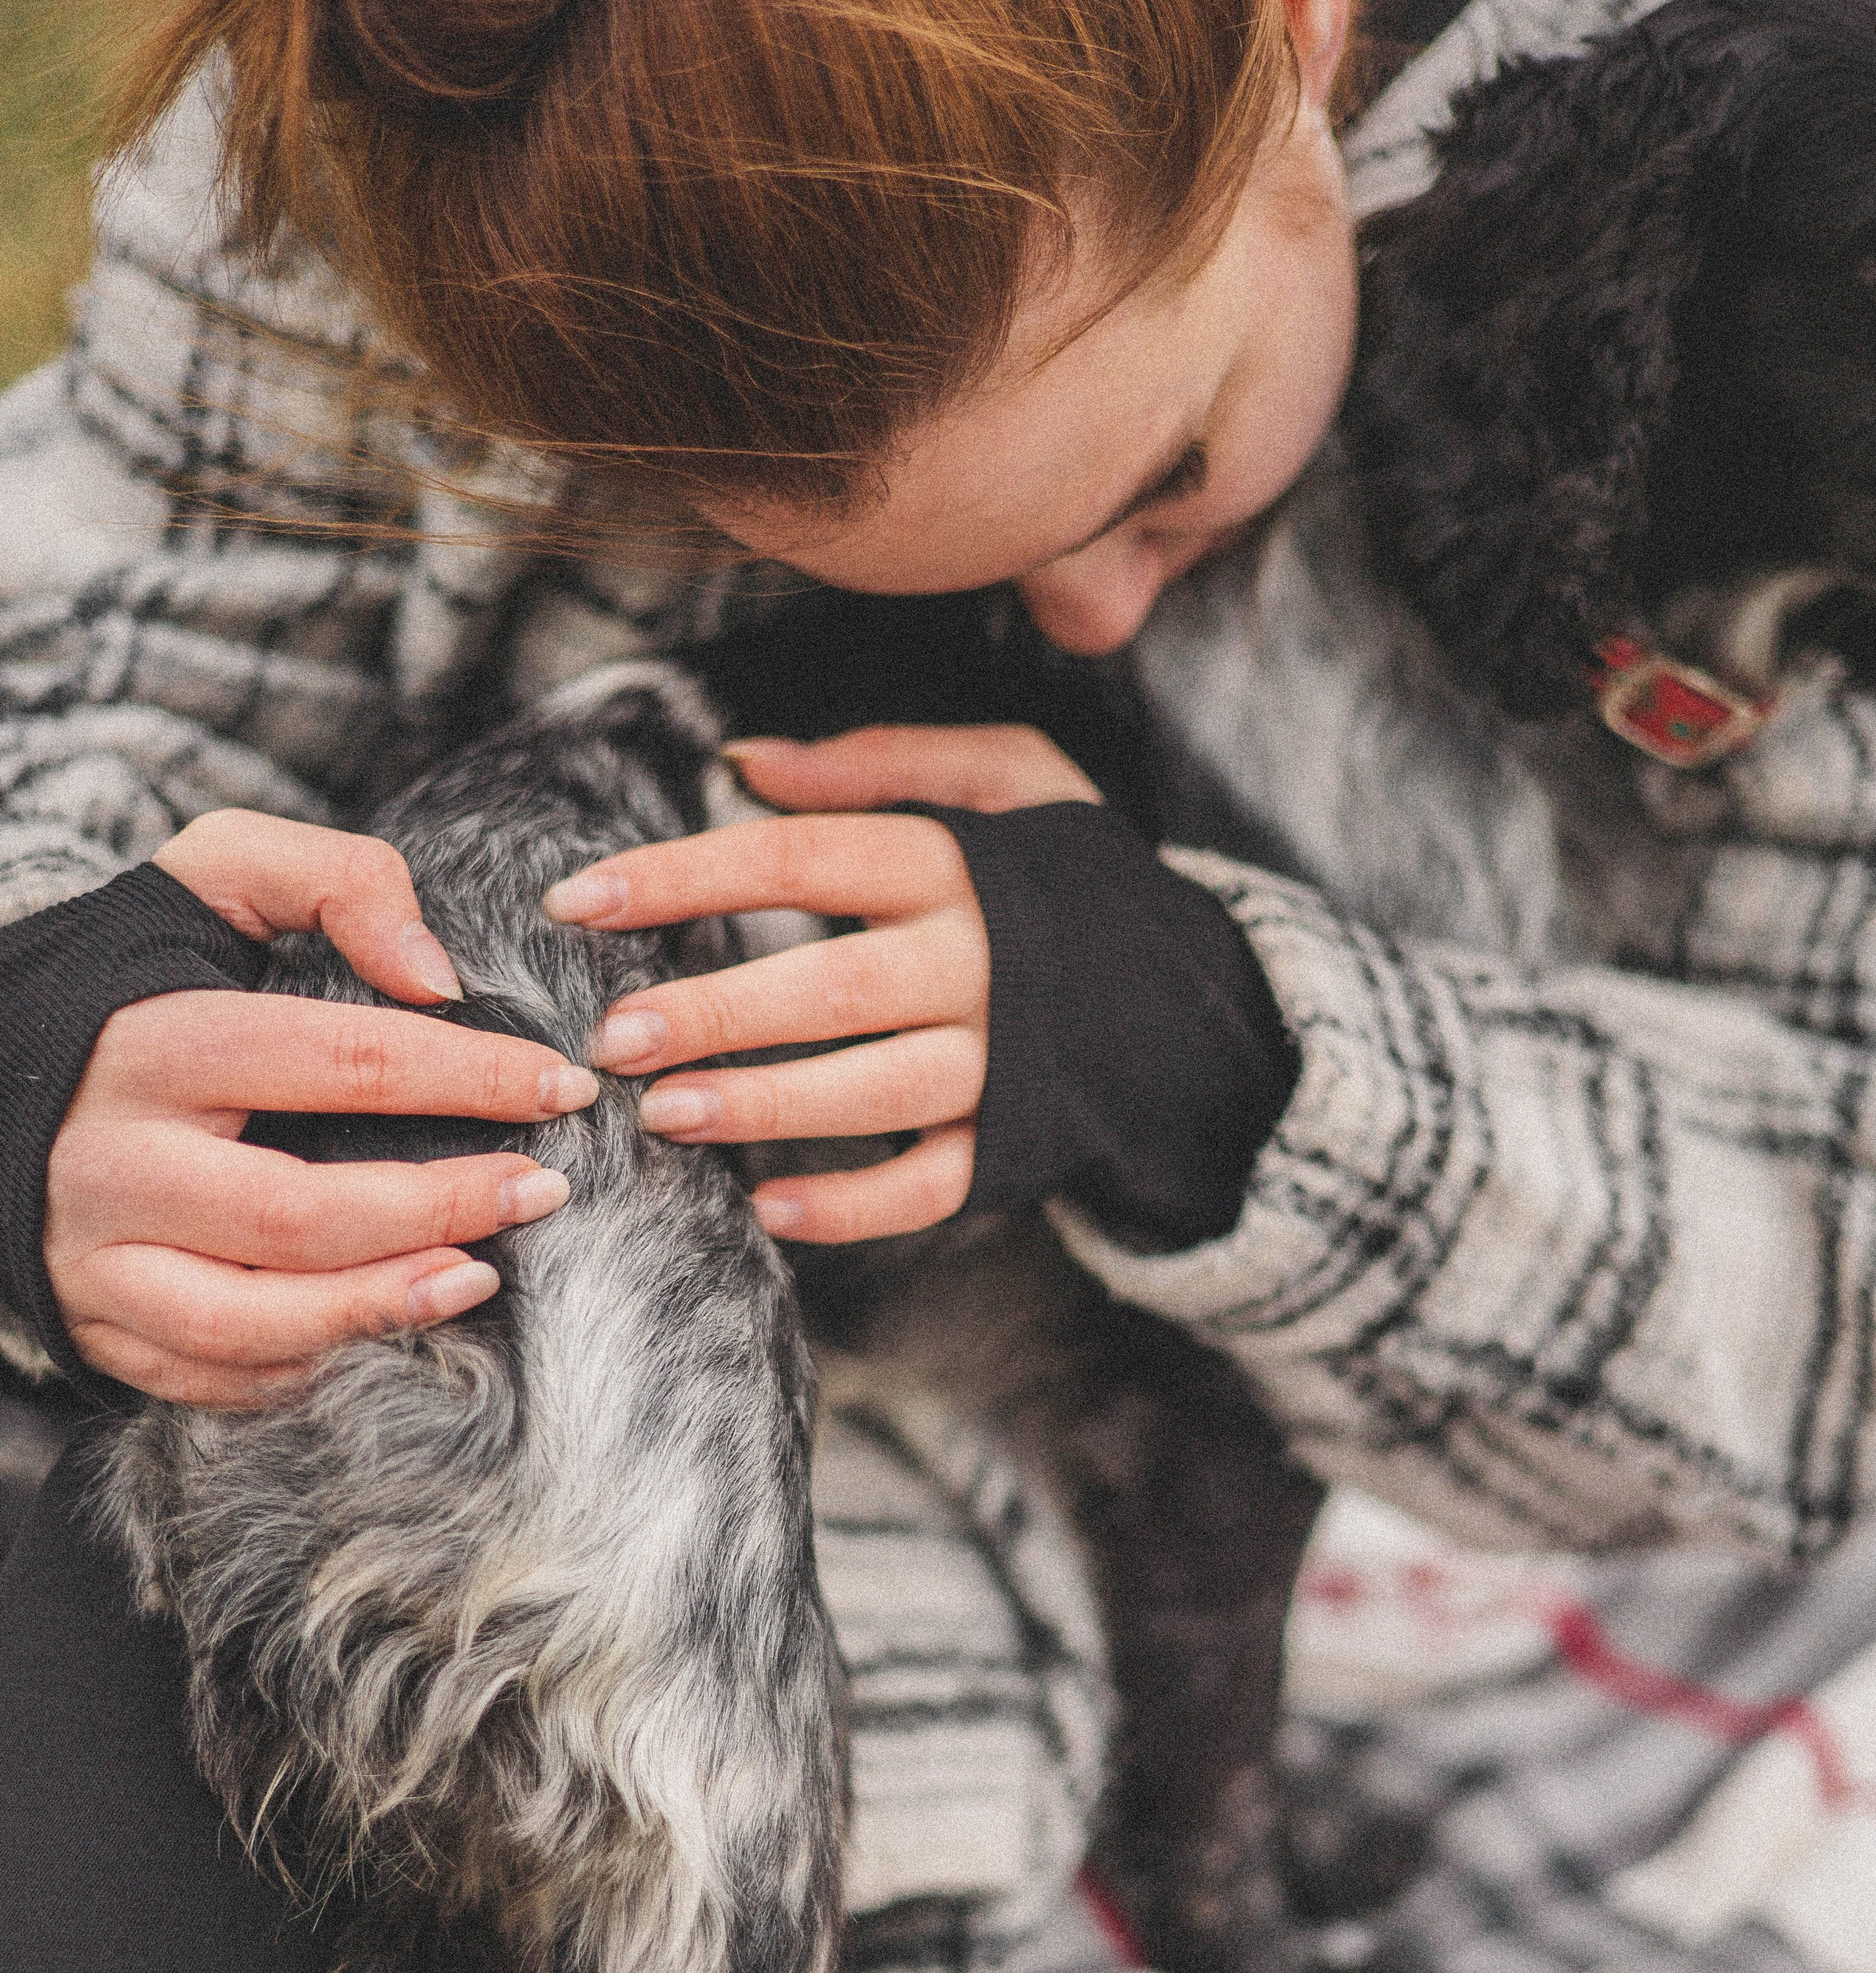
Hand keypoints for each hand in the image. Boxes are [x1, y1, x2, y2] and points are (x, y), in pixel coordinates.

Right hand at [46, 811, 597, 1406]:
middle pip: (298, 1212)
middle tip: (542, 1191)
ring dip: (381, 1309)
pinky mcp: (95, 1324)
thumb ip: (333, 881)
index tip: (561, 1086)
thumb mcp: (213, 878)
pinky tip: (388, 1331)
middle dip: (440, 1208)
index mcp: (153, 1043)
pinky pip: (213, 1376)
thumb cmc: (139, 975)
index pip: (340, 1061)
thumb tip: (433, 974)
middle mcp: (115, 1162)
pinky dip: (310, 1368)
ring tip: (480, 1279)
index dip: (468, 1076)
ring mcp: (98, 1258)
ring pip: (250, 1319)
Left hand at [546, 723, 1100, 1242]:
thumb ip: (880, 762)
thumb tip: (747, 764)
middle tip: (611, 1039)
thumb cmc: (1067, 879)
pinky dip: (852, 1207)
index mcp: (958, 864)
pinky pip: (931, 1186)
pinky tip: (769, 1210)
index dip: (682, 876)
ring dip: (765, 1110)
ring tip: (666, 1117)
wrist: (1198, 996)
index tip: (579, 899)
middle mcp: (981, 963)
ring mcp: (1003, 1063)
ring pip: (874, 1092)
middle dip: (715, 1014)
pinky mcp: (1017, 1144)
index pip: (799, 856)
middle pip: (830, 987)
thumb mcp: (1009, 778)